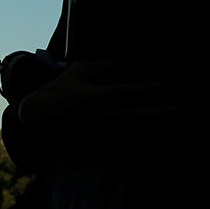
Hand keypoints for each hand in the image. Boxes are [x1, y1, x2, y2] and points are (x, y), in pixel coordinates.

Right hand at [18, 60, 170, 136]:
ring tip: (172, 131)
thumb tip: (117, 62)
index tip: (161, 86)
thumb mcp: (73, 73)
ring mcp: (96, 133)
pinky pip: (123, 146)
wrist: (36, 119)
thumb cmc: (57, 92)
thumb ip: (97, 67)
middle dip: (153, 112)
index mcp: (90, 97)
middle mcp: (95, 116)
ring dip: (152, 134)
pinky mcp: (96, 144)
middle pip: (129, 115)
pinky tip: (156, 142)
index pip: (121, 93)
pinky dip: (141, 145)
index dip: (142, 89)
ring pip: (129, 135)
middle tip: (173, 108)